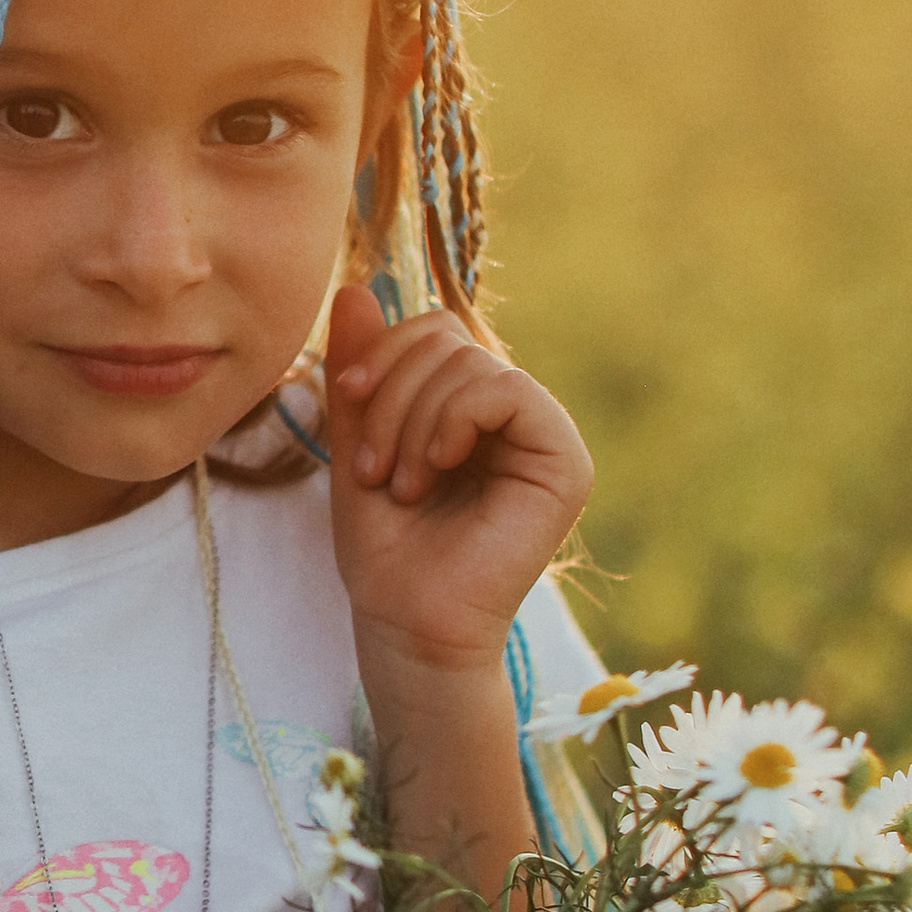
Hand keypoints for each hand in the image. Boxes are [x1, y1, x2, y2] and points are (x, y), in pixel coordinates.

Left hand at [324, 289, 590, 683]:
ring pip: (471, 362)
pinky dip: (453, 420)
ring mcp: (545, 435)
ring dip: (411, 419)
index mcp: (473, 405)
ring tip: (400, 483)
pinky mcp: (565, 463)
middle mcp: (516, 414)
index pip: (436, 329)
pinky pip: (508, 391)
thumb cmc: (385, 545)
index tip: (346, 401)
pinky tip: (435, 467)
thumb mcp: (358, 438)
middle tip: (373, 465)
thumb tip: (354, 289)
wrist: (406, 623)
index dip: (384, 351)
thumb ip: (361, 369)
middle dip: (391, 391)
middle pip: (449, 337)